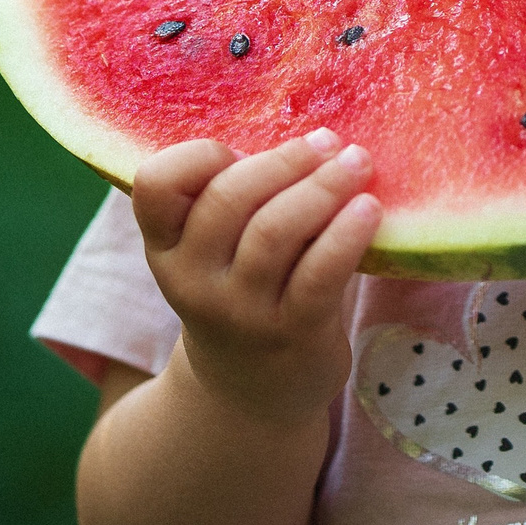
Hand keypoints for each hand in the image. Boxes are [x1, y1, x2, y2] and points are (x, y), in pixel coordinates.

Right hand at [131, 130, 383, 424]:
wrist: (251, 393)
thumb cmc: (241, 294)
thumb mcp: (212, 253)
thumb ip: (234, 200)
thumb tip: (305, 131)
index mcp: (167, 246)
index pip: (156, 185)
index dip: (197, 154)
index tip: (241, 147)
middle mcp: (193, 280)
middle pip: (229, 198)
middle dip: (286, 160)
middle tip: (328, 141)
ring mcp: (241, 311)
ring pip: (276, 231)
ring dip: (323, 187)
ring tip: (357, 163)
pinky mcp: (293, 333)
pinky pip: (321, 272)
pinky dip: (348, 233)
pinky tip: (369, 209)